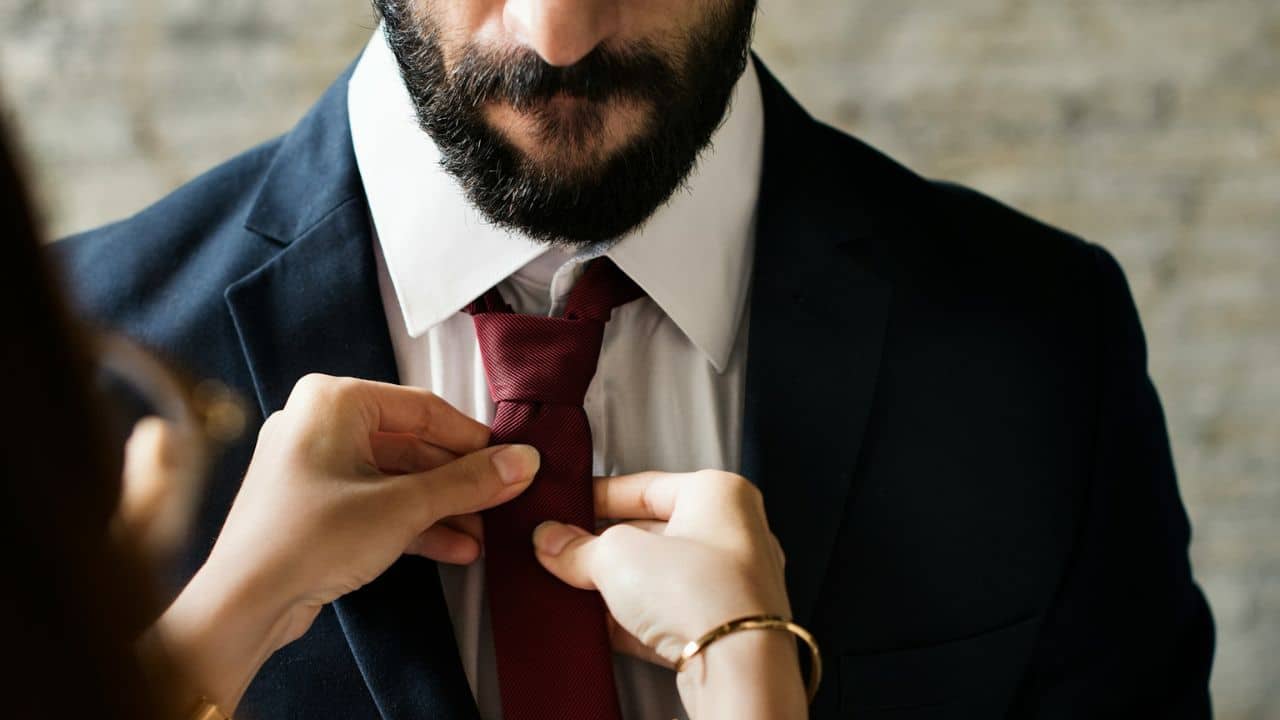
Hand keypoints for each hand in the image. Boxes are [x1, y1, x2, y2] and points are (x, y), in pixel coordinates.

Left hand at [152, 374, 538, 711]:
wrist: (245, 603)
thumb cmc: (305, 538)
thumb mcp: (403, 506)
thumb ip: (468, 482)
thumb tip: (521, 463)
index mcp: (333, 401)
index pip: (424, 409)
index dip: (473, 440)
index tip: (510, 461)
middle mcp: (319, 424)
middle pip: (412, 445)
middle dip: (459, 481)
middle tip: (502, 499)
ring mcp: (314, 467)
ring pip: (397, 478)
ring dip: (442, 507)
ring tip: (483, 532)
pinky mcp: (314, 507)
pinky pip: (376, 503)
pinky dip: (413, 522)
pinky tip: (454, 547)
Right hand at [531, 471, 805, 719]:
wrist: (737, 667)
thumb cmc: (698, 591)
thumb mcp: (617, 555)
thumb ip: (579, 546)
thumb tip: (552, 541)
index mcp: (718, 493)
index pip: (645, 485)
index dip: (598, 498)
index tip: (564, 512)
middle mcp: (735, 533)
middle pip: (653, 532)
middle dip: (604, 547)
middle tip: (563, 555)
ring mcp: (734, 583)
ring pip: (662, 577)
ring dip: (617, 586)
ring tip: (575, 590)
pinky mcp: (726, 627)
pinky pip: (672, 614)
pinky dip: (637, 619)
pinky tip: (601, 626)